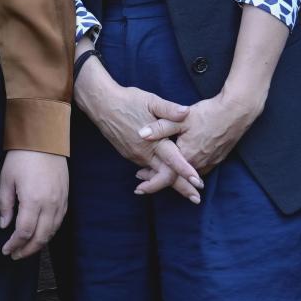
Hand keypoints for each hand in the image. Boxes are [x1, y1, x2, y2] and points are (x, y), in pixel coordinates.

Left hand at [0, 149, 66, 258]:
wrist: (44, 139)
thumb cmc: (22, 157)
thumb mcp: (6, 179)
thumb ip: (5, 204)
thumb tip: (5, 225)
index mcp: (33, 200)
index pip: (24, 232)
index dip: (15, 245)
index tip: (6, 250)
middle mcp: (50, 204)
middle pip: (41, 237)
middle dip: (27, 250)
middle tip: (16, 255)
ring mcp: (60, 201)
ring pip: (52, 232)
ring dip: (39, 243)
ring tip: (26, 248)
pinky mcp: (66, 197)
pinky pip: (59, 222)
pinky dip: (50, 232)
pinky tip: (41, 234)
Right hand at [74, 58, 202, 201]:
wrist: (102, 104)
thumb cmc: (128, 101)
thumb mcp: (151, 101)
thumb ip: (169, 109)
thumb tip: (187, 112)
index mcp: (153, 141)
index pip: (172, 161)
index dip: (186, 172)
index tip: (198, 183)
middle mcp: (144, 153)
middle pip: (165, 176)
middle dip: (182, 188)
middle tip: (197, 200)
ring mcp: (135, 156)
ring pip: (155, 174)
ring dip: (170, 183)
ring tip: (185, 190)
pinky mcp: (129, 154)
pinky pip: (146, 168)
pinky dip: (157, 175)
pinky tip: (163, 177)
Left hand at [139, 92, 260, 176]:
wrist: (236, 113)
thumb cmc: (207, 115)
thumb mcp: (181, 119)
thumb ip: (160, 127)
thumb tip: (140, 134)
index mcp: (187, 156)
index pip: (166, 176)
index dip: (151, 182)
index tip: (138, 187)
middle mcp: (198, 164)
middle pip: (175, 178)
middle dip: (158, 179)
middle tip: (142, 180)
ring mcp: (209, 163)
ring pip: (186, 176)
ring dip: (172, 176)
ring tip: (156, 173)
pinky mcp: (216, 159)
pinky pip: (197, 171)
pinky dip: (185, 172)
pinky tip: (180, 167)